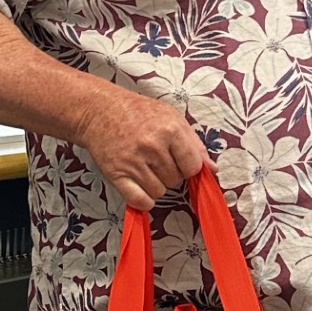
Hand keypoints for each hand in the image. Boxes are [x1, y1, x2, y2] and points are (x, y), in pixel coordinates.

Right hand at [75, 83, 207, 208]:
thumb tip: (212, 170)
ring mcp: (134, 162)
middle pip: (176, 181)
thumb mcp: (172, 118)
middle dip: (170, 174)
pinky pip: (139, 201)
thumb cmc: (138, 112)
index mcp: (171, 130)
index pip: (193, 167)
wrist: (99, 109)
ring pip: (159, 193)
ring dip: (155, 185)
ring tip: (145, 167)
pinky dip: (143, 200)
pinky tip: (140, 186)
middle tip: (157, 159)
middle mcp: (153, 147)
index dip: (189, 168)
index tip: (180, 161)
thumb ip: (194, 144)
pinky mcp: (116, 174)